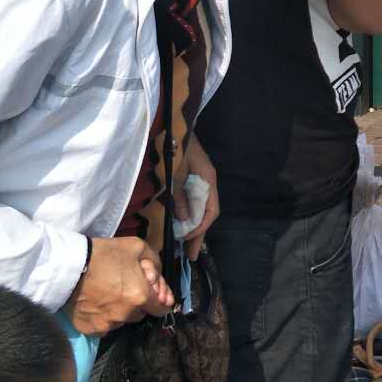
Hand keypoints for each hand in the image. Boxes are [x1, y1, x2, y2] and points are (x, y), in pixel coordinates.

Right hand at [64, 236, 174, 334]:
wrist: (69, 266)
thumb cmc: (105, 255)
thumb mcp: (138, 247)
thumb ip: (155, 265)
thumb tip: (158, 281)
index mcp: (141, 297)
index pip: (162, 309)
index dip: (158, 300)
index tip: (151, 294)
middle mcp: (126, 315)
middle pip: (140, 314)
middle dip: (136, 303)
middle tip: (123, 287)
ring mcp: (107, 325)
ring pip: (122, 320)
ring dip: (119, 311)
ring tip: (107, 293)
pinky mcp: (90, 330)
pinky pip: (103, 327)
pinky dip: (102, 318)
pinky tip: (95, 303)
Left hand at [174, 134, 219, 262]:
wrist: (171, 125)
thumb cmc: (175, 147)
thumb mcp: (177, 173)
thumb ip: (180, 196)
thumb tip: (184, 220)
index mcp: (208, 181)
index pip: (210, 211)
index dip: (200, 228)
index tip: (188, 241)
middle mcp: (206, 183)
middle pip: (206, 213)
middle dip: (198, 234)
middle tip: (191, 256)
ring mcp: (198, 181)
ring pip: (198, 209)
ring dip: (191, 227)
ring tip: (184, 246)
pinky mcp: (188, 180)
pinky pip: (190, 202)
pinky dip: (185, 215)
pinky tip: (178, 225)